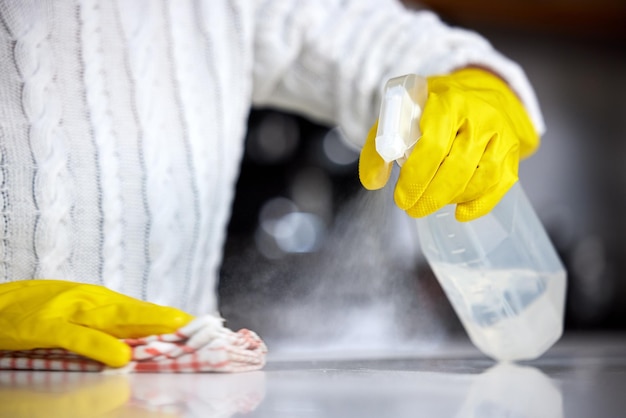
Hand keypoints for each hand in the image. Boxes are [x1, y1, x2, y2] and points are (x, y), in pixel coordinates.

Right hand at [0, 280, 193, 366]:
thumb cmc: (36, 311)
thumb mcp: (77, 315)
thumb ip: (106, 327)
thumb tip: (138, 341)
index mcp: (99, 301)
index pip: (142, 309)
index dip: (171, 318)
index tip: (200, 326)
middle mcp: (91, 302)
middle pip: (136, 310)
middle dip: (169, 318)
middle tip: (200, 326)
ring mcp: (69, 311)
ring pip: (115, 318)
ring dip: (148, 323)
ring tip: (176, 328)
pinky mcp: (45, 326)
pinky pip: (77, 337)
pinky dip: (100, 347)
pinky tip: (120, 357)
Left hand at [359, 68, 538, 220]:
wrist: (479, 94)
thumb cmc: (432, 111)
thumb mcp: (400, 117)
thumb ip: (380, 147)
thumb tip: (374, 181)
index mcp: (448, 102)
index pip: (433, 144)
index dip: (416, 177)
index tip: (401, 198)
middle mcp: (480, 116)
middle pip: (458, 165)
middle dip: (431, 195)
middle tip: (412, 209)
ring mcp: (501, 135)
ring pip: (482, 178)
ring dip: (452, 199)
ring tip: (429, 204)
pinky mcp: (512, 153)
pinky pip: (500, 185)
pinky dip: (479, 205)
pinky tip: (459, 213)